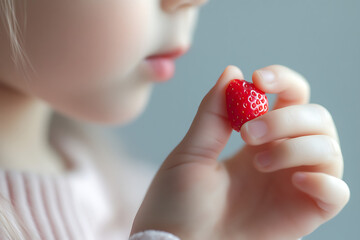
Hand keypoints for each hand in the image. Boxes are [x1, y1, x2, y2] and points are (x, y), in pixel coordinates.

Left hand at [130, 65, 349, 239]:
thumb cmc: (178, 202)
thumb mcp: (191, 152)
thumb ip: (213, 113)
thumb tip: (232, 71)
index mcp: (255, 139)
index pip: (290, 98)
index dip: (284, 81)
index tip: (259, 79)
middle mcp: (281, 157)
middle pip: (316, 117)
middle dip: (286, 117)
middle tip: (249, 132)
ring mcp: (294, 184)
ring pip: (328, 148)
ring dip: (295, 146)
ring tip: (256, 160)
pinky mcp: (304, 212)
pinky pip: (337, 192)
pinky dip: (325, 180)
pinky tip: (296, 179)